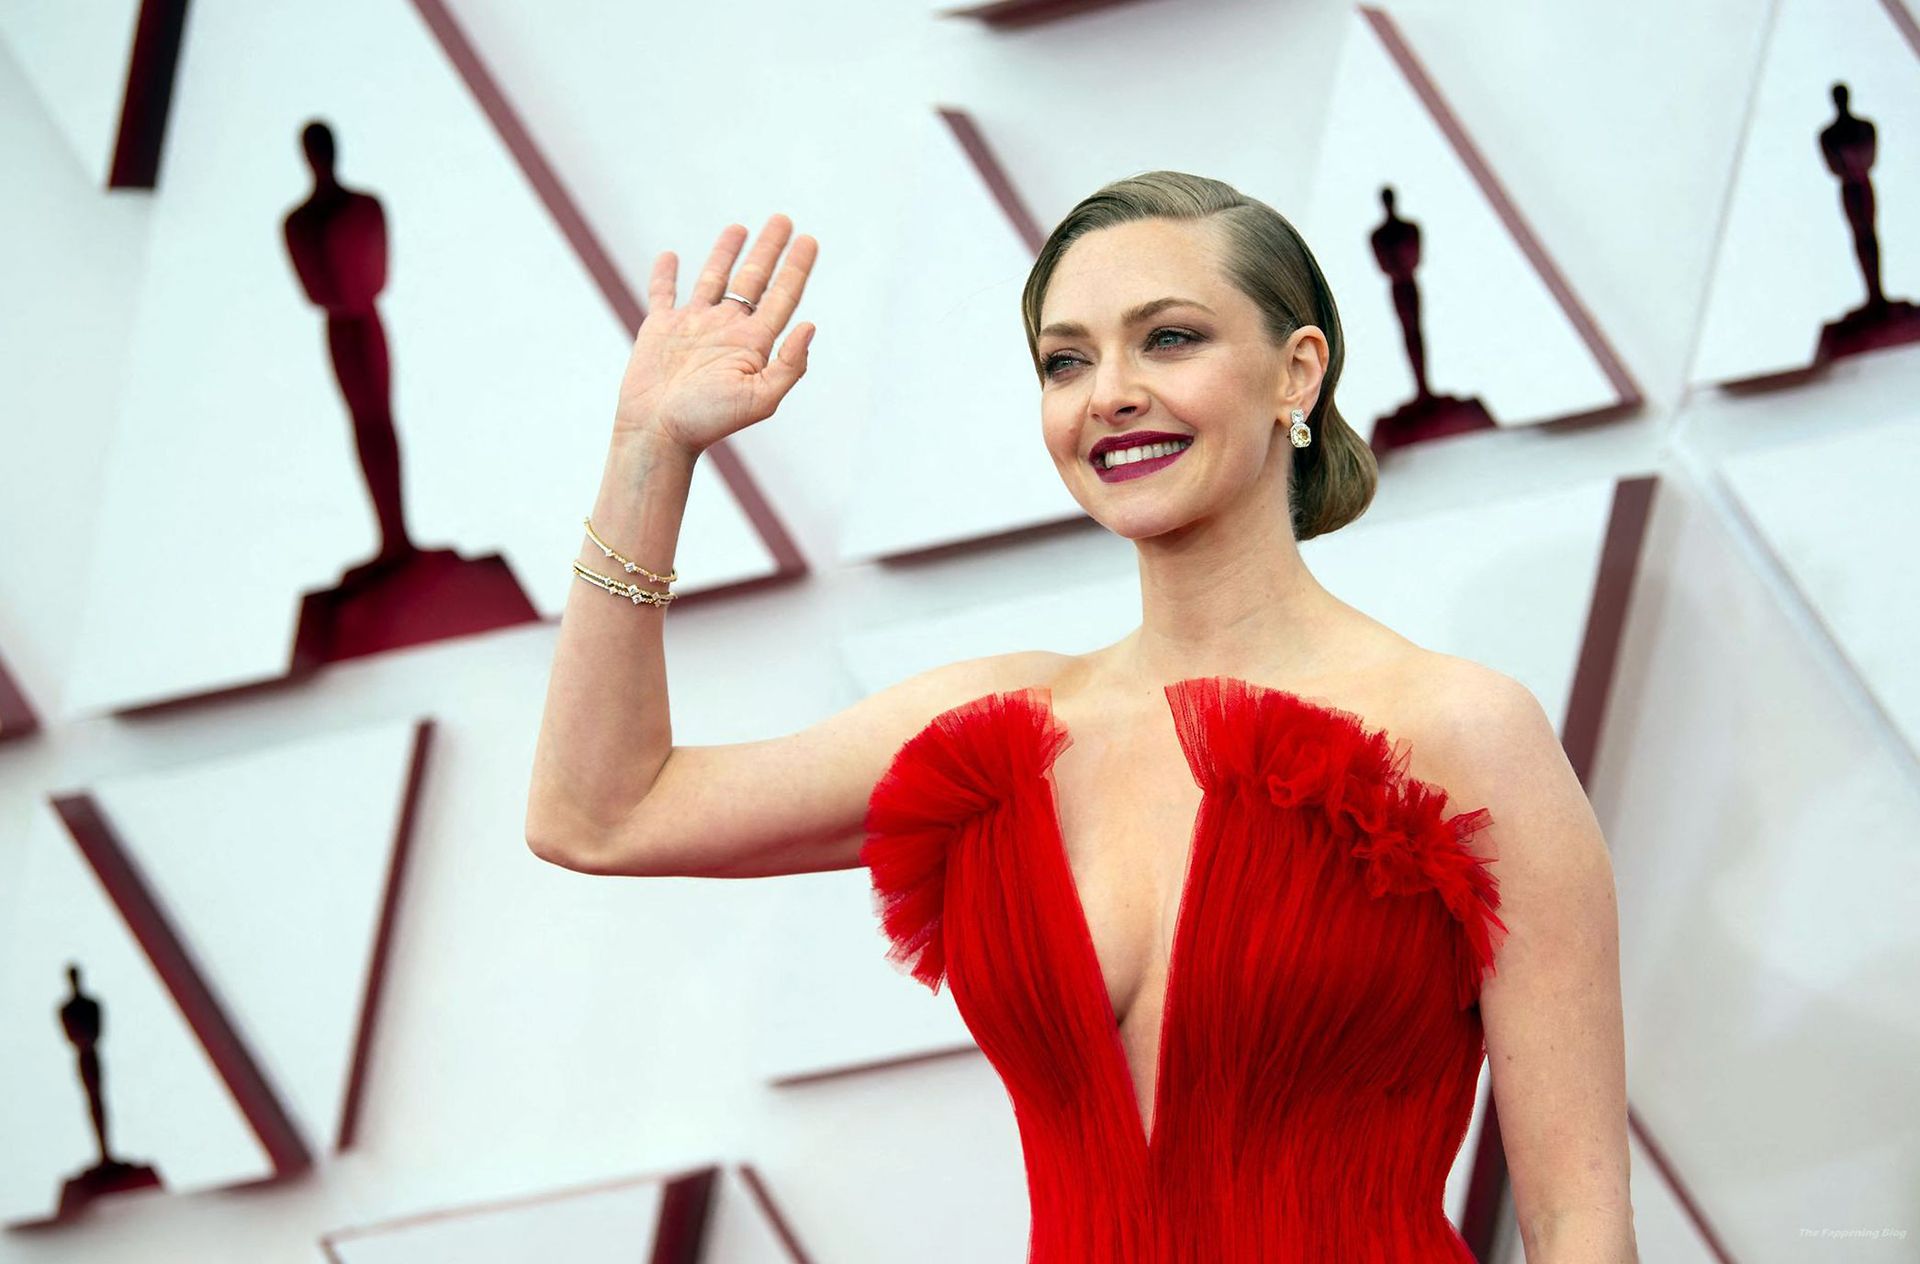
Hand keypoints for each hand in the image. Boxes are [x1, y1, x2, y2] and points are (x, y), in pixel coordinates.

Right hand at [613, 214, 817, 455]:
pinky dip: (665, 275)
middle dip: (769, 250)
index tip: (809, 240)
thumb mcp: (759, 399)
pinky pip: (663, 294)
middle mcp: (726, 330)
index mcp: (752, 344)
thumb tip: (811, 326)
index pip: (781, 296)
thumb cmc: (707, 421)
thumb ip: (788, 365)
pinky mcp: (660, 329)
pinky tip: (671, 256)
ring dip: (726, 254)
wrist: (657, 433)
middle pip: (753, 280)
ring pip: (713, 280)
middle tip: (783, 220)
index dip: (796, 268)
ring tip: (739, 227)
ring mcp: (693, 327)